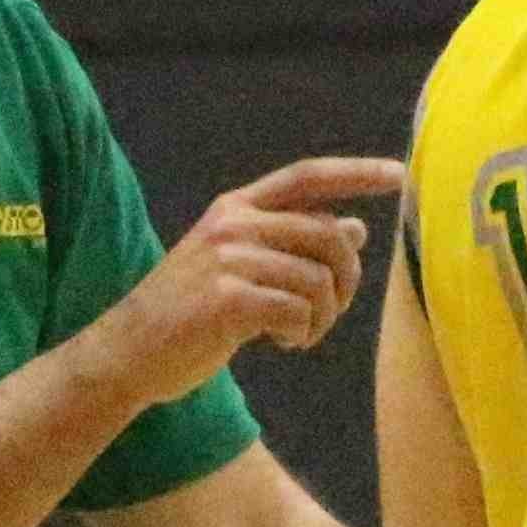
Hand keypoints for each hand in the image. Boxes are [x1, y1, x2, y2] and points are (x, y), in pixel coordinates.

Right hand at [101, 156, 403, 404]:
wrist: (127, 352)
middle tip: (329, 313)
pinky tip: (281, 342)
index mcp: (237, 208)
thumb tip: (356, 229)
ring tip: (298, 333)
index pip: (307, 177)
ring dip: (322, 317)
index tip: (398, 175)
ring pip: (319, 280)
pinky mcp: (228, 299)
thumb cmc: (189, 313)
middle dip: (347, 280)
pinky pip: (298, 311)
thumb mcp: (241, 267)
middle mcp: (233, 224)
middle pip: (329, 235)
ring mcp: (228, 259)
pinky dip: (301, 333)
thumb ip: (293, 244)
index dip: (356, 174)